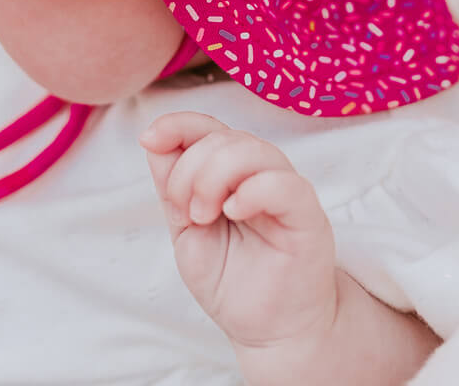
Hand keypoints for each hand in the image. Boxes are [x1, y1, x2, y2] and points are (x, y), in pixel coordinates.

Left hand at [139, 111, 340, 354]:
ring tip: (204, 217)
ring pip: (251, 150)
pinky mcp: (309, 216)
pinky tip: (234, 211)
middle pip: (222, 137)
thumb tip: (153, 141)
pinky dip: (252, 191)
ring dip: (213, 178)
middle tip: (187, 212)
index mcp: (231, 171)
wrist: (271, 332)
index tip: (150, 138)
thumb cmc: (232, 281)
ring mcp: (286, 189)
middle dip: (189, 170)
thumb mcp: (186, 232)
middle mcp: (260, 172)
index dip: (177, 125)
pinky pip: (283, 185)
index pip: (207, 127)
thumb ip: (172, 187)